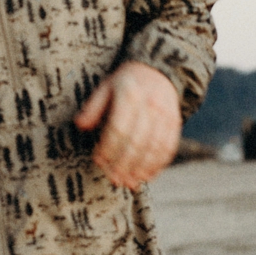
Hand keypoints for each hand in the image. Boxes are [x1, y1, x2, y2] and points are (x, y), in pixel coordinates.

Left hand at [75, 62, 182, 189]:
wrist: (159, 71)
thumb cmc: (126, 83)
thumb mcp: (105, 88)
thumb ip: (92, 107)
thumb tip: (80, 125)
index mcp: (129, 94)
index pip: (118, 128)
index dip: (108, 148)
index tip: (98, 161)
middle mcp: (150, 105)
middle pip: (137, 142)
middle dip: (124, 164)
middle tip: (113, 179)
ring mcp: (165, 115)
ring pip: (154, 148)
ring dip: (141, 169)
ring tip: (129, 183)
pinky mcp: (175, 124)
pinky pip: (168, 148)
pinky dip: (158, 166)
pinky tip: (147, 177)